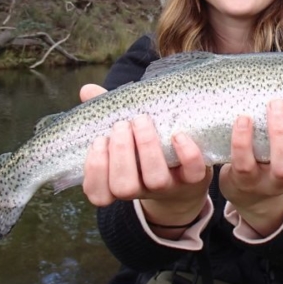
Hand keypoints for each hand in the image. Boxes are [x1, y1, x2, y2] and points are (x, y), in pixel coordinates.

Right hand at [79, 84, 212, 232]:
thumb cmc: (144, 152)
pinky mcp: (194, 180)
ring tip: (142, 121)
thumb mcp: (124, 135)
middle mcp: (141, 190)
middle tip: (122, 125)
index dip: (95, 170)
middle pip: (123, 187)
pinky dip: (186, 153)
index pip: (98, 194)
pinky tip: (177, 134)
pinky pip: (192, 173)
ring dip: (146, 148)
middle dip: (120, 153)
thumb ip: (105, 114)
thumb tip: (88, 89)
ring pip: (155, 180)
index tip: (98, 141)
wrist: (184, 179)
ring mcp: (168, 186)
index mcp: (118, 183)